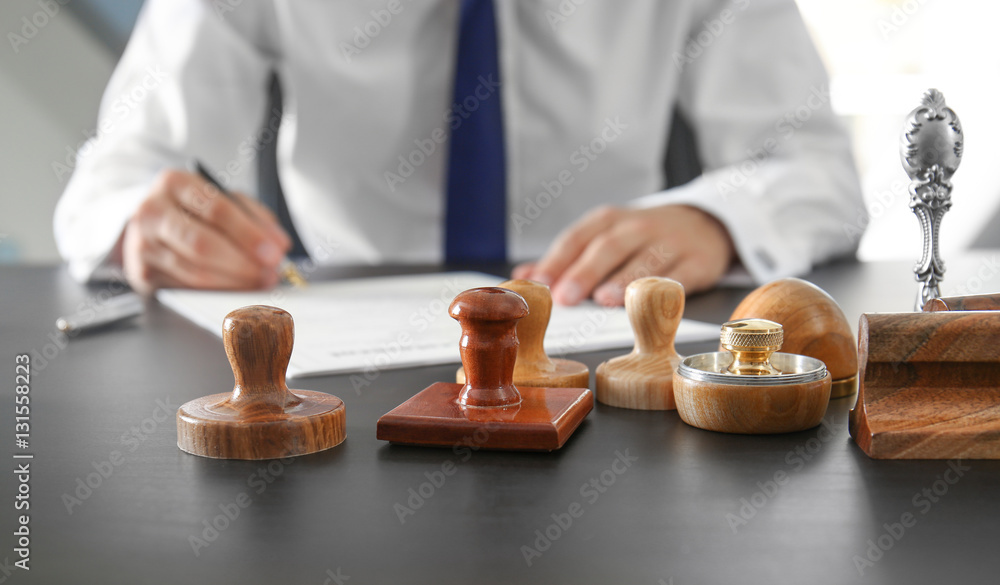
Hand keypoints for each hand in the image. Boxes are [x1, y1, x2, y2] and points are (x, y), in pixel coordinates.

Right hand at [122, 169, 290, 293]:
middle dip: (243, 263)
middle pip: (202, 243)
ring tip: (259, 282)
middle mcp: (152, 211)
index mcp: (174, 183)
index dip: (249, 234)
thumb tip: (278, 245)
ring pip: (195, 272)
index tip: (275, 251)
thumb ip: (254, 217)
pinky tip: (238, 290)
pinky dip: (218, 293)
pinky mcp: (143, 273)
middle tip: (270, 273)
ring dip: (235, 282)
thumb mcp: (223, 199)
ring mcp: (143, 244)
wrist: (152, 223)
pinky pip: (187, 289)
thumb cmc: (194, 210)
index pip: (216, 209)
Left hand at [512, 204, 734, 305]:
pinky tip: (647, 301)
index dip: (558, 259)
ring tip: (602, 299)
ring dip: (623, 279)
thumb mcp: (604, 238)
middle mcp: (639, 227)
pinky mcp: (698, 263)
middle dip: (585, 271)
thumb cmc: (642, 237)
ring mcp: (670, 243)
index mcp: (610, 220)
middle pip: (608, 246)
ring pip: (644, 260)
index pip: (579, 237)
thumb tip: (523, 276)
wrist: (704, 224)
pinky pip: (680, 276)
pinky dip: (663, 288)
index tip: (540, 282)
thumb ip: (566, 259)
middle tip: (566, 296)